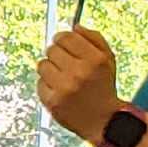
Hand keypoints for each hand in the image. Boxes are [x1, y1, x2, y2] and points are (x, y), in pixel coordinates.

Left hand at [38, 28, 121, 143]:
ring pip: (42, 64)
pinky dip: (47, 85)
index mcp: (94, 59)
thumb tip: (73, 26)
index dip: (62, 38)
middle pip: (52, 49)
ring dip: (50, 69)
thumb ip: (94, 38)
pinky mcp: (52, 101)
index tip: (62, 43)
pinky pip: (40, 82)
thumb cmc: (103, 86)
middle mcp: (79, 72)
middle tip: (65, 64)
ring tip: (62, 77)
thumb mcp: (108, 59)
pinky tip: (59, 90)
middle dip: (56, 54)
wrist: (102, 120)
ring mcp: (64, 88)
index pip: (66, 37)